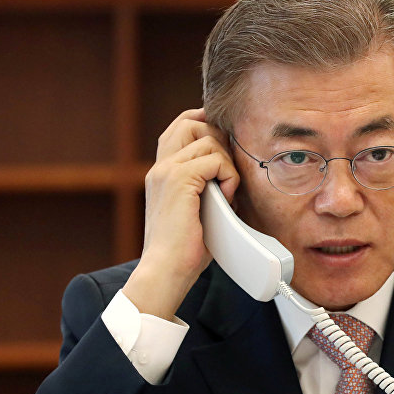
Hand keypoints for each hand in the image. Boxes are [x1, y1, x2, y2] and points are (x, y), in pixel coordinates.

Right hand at [123, 108, 240, 319]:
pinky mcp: (179, 179)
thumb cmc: (185, 249)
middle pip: (192, 123)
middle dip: (220, 141)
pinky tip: (227, 199)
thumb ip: (206, 186)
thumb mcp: (196, 209)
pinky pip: (216, 160)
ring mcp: (167, 170)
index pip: (181, 126)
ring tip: (226, 194)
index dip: (205, 123)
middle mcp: (160, 166)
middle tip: (229, 174)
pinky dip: (229, 178)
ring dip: (228, 166)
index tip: (226, 141)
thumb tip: (233, 172)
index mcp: (161, 172)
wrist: (166, 271)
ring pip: (209, 141)